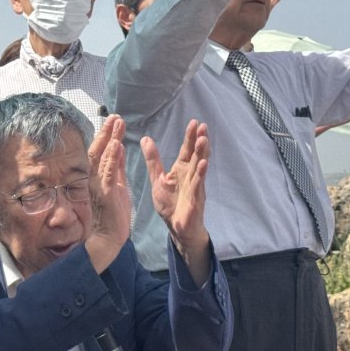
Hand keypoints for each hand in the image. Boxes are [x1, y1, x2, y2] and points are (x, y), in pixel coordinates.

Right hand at [84, 115, 130, 270]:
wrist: (108, 238)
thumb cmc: (113, 215)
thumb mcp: (117, 185)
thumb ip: (117, 167)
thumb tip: (119, 147)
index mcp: (99, 176)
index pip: (101, 151)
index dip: (106, 135)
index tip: (114, 120)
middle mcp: (94, 178)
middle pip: (98, 150)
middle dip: (106, 132)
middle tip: (115, 116)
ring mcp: (98, 185)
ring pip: (102, 157)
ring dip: (110, 139)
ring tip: (117, 123)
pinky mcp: (106, 193)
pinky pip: (109, 172)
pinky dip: (112, 158)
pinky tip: (117, 145)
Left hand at [143, 120, 208, 249]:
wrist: (177, 227)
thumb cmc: (169, 204)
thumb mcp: (157, 179)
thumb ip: (153, 160)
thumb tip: (145, 139)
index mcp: (181, 170)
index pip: (186, 150)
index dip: (190, 137)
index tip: (194, 122)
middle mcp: (190, 175)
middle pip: (195, 155)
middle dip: (199, 141)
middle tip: (202, 126)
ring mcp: (195, 186)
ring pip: (199, 167)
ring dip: (202, 154)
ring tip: (204, 140)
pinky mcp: (195, 198)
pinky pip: (198, 184)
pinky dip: (200, 174)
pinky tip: (203, 164)